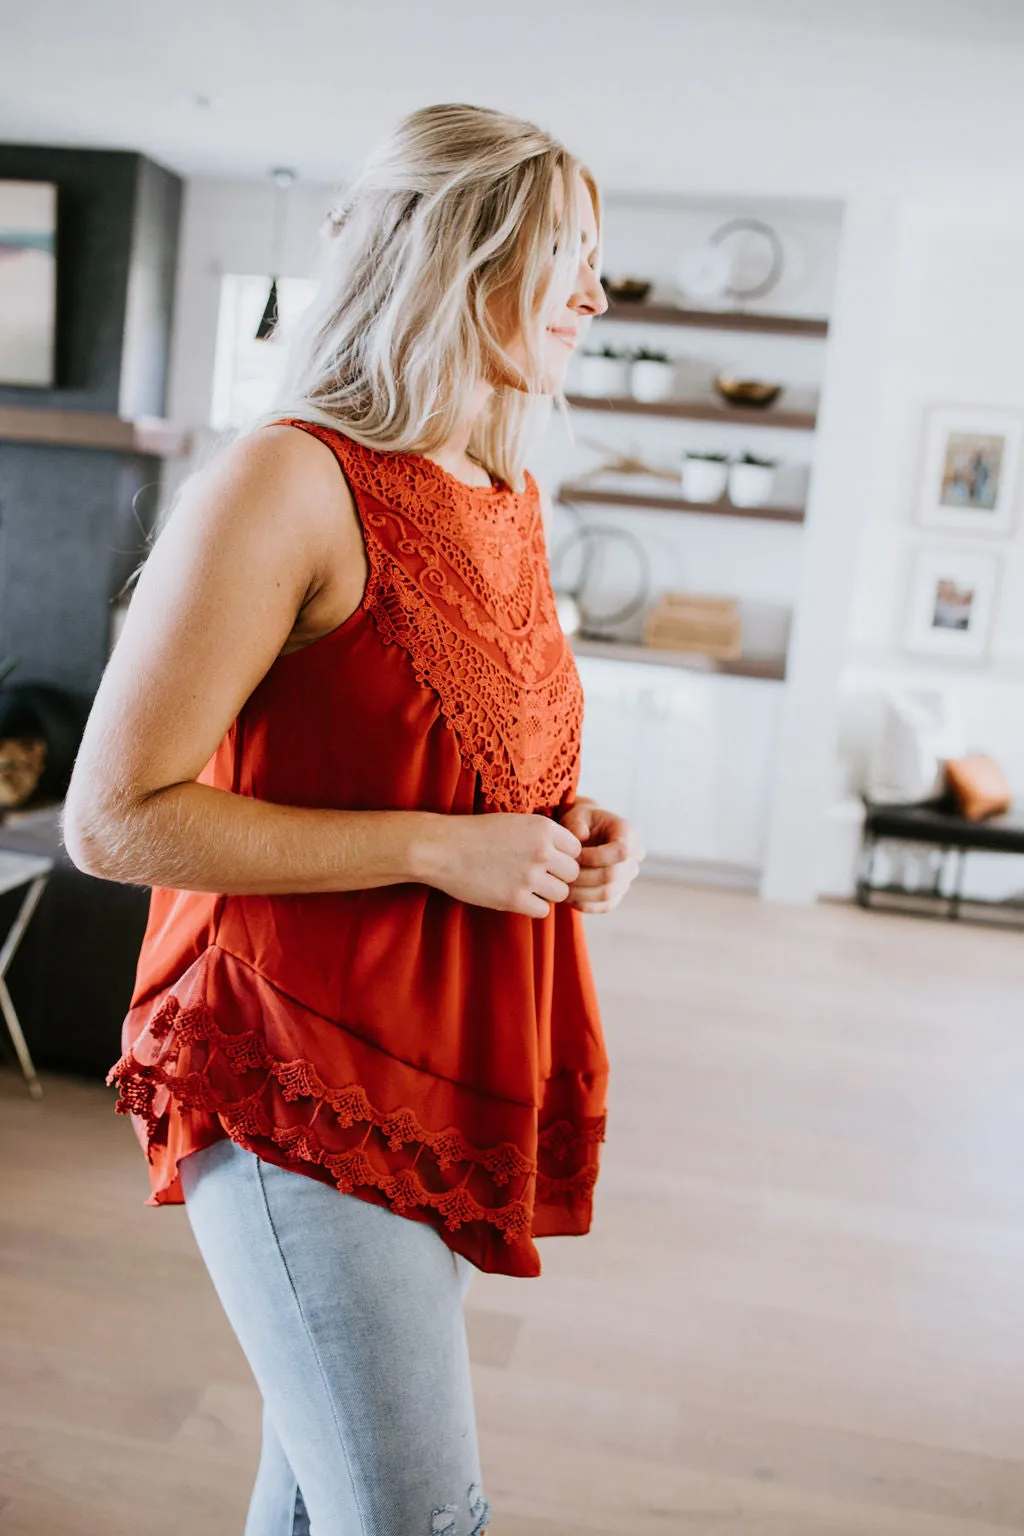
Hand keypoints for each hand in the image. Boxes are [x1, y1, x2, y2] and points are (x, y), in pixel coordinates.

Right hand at [419, 812, 582, 918]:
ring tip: (527, 886)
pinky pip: (542, 911)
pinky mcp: (514, 899)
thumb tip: (568, 855)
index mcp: (543, 828)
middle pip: (573, 873)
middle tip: (538, 876)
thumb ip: (543, 835)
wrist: (442, 848)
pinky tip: (516, 897)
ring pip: (561, 894)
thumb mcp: (515, 822)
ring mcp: (528, 876)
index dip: (563, 857)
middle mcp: (541, 851)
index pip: (576, 850)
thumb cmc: (476, 834)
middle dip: (558, 876)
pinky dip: (532, 907)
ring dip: (547, 893)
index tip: (547, 859)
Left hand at [557, 797, 644, 913]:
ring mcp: (628, 876)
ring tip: (560, 887)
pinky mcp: (619, 892)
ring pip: (609, 894)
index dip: (595, 857)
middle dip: (583, 877)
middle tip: (560, 875)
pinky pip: (606, 906)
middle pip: (613, 875)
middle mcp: (634, 856)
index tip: (573, 856)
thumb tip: (581, 836)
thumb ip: (576, 822)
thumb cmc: (580, 821)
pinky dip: (586, 905)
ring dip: (581, 893)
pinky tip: (569, 897)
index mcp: (628, 832)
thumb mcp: (576, 814)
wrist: (585, 832)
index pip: (621, 851)